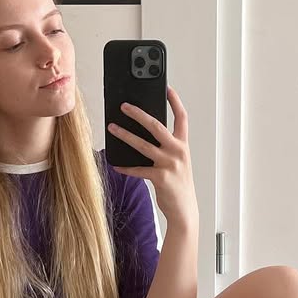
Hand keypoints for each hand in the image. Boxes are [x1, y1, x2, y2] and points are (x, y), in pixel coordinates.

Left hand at [109, 85, 198, 228]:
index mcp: (183, 145)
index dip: (175, 101)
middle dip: (138, 114)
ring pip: (143, 145)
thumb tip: (144, 135)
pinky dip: (125, 167)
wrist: (185, 210)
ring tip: (112, 128)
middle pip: (157, 126)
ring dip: (124, 135)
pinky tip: (115, 164)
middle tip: (124, 106)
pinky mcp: (160, 178)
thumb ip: (166, 148)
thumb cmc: (178, 184)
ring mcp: (170, 164)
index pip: (181, 117)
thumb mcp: (177, 162)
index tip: (167, 88)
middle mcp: (178, 151)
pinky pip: (138, 169)